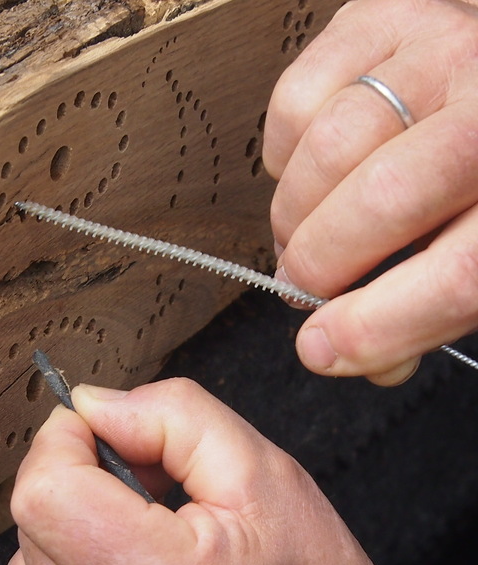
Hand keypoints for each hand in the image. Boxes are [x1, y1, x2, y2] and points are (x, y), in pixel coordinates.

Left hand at [3, 379, 477, 564]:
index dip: (63, 446)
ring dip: (64, 545)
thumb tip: (87, 407)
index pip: (45, 495)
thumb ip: (170, 417)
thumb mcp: (265, 473)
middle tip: (139, 495)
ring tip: (136, 550)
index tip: (98, 435)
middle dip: (74, 488)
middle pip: (29, 532)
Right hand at [264, 0, 477, 384]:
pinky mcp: (381, 16)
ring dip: (293, 215)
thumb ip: (425, 311)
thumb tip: (343, 351)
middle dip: (317, 267)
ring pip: (327, 149)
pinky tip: (308, 168)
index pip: (460, 273)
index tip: (322, 349)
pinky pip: (295, 99)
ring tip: (305, 234)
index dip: (377, 325)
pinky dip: (283, 154)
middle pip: (382, 203)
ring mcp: (440, 44)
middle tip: (303, 287)